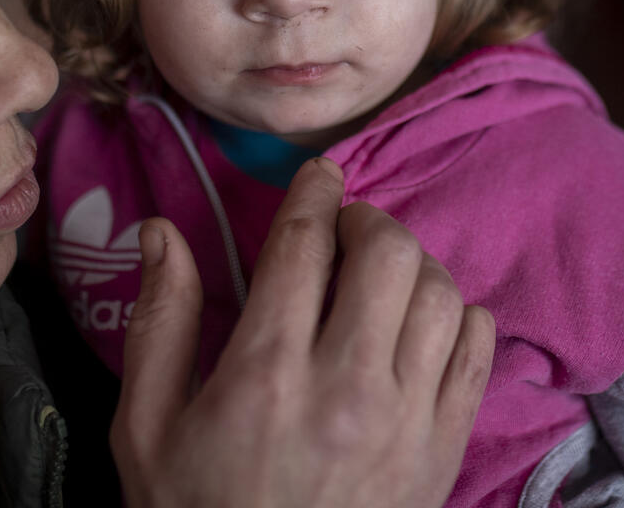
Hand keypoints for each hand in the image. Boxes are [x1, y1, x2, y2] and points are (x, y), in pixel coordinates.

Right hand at [110, 156, 493, 507]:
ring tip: (380, 277)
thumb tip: (161, 231)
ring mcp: (408, 419)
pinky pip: (478, 348)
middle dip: (365, 220)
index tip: (318, 175)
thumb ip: (160, 323)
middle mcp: (347, 387)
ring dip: (412, 266)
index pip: (304, 244)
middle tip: (343, 231)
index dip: (314, 192)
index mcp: (265, 374)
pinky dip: (458, 316)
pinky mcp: (445, 447)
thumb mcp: (145, 429)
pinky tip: (421, 324)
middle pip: (386, 253)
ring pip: (440, 292)